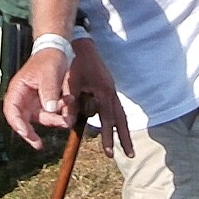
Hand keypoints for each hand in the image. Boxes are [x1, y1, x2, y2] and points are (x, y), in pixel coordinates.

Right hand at [2, 49, 72, 150]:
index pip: (11, 111)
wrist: (59, 50)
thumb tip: (49, 110)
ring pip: (42, 118)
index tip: (28, 135)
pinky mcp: (46, 101)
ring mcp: (35, 101)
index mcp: (18, 89)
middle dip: (36, 129)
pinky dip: (61, 111)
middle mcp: (24, 98)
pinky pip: (52, 113)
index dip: (17, 125)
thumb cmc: (49, 58)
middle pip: (25, 120)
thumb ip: (49, 92)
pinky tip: (69, 101)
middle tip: (42, 141)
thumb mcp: (49, 74)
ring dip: (55, 118)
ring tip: (68, 112)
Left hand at [68, 39, 133, 158]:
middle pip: (121, 118)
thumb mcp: (70, 83)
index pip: (108, 119)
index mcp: (103, 91)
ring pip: (121, 113)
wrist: (80, 44)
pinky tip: (116, 126)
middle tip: (130, 155)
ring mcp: (111, 88)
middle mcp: (110, 91)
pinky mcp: (108, 86)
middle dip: (124, 137)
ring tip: (127, 146)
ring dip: (123, 130)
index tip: (109, 153)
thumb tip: (69, 124)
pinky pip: (115, 106)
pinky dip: (117, 118)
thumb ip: (70, 103)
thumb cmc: (74, 62)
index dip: (108, 137)